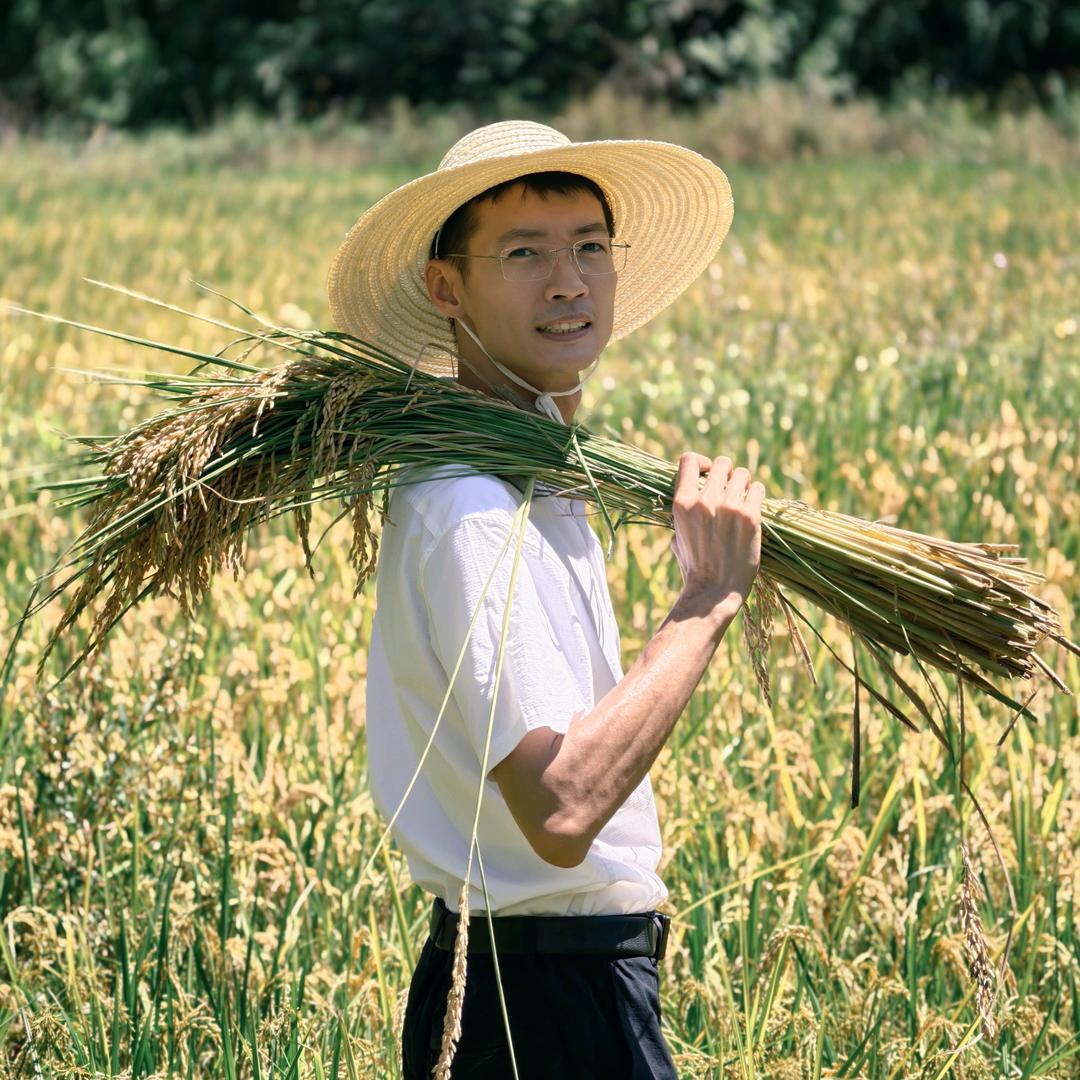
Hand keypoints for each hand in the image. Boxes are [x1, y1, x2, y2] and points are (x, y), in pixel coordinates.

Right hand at [670, 452, 764, 613]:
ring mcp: (728, 507)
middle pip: (722, 463)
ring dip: (744, 483)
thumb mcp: (677, 537)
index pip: (689, 460)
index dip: (701, 462)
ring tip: (743, 499)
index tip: (706, 473)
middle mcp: (704, 500)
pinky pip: (758, 489)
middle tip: (730, 489)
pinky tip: (753, 507)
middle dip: (727, 473)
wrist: (714, 591)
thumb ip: (682, 516)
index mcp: (682, 503)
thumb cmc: (695, 567)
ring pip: (743, 473)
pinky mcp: (750, 516)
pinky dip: (757, 495)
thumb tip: (690, 500)